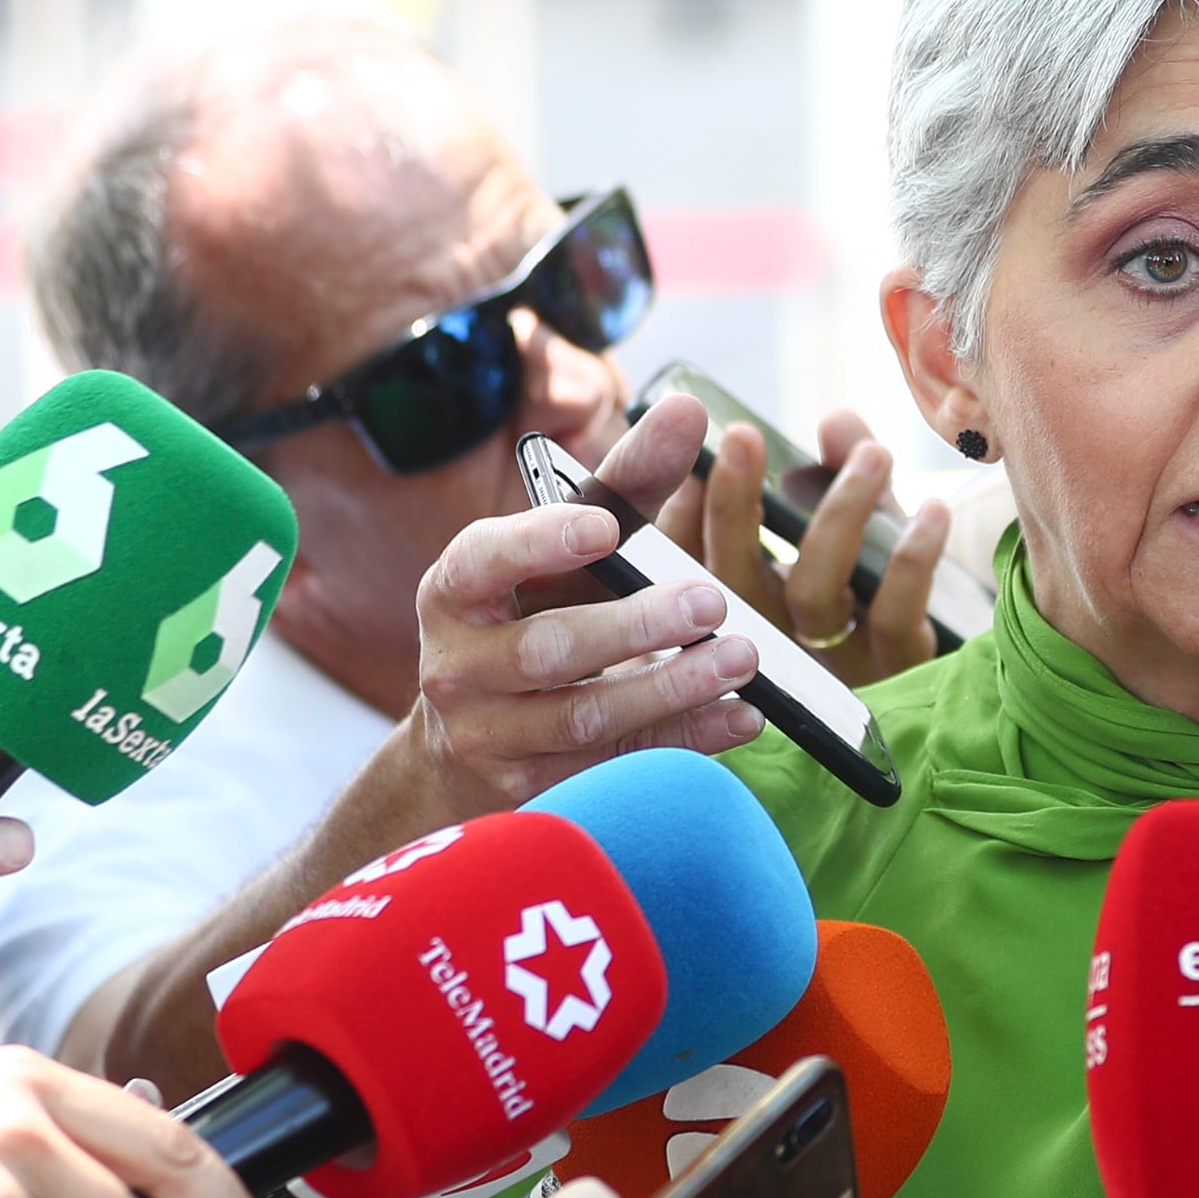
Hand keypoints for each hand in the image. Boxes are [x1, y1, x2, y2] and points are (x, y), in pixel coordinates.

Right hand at [407, 393, 771, 807]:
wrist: (471, 743)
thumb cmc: (532, 615)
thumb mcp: (565, 553)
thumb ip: (627, 485)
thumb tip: (693, 408)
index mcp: (456, 589)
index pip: (485, 559)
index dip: (539, 541)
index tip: (600, 524)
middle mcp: (459, 665)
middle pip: (549, 647)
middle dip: (635, 625)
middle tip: (711, 601)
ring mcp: (492, 735)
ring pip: (584, 716)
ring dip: (672, 687)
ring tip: (742, 658)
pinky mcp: (533, 790)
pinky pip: (616, 765)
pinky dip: (685, 739)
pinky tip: (740, 715)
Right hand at [656, 407, 953, 686]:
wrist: (945, 692)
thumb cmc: (880, 599)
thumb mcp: (855, 534)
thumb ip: (841, 477)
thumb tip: (836, 421)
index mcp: (742, 614)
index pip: (688, 567)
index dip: (683, 513)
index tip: (692, 453)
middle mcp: (772, 647)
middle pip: (733, 581)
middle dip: (733, 506)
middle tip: (742, 437)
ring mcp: (830, 666)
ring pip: (813, 591)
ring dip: (841, 513)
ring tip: (873, 453)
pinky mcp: (890, 674)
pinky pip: (893, 615)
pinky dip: (912, 559)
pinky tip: (932, 510)